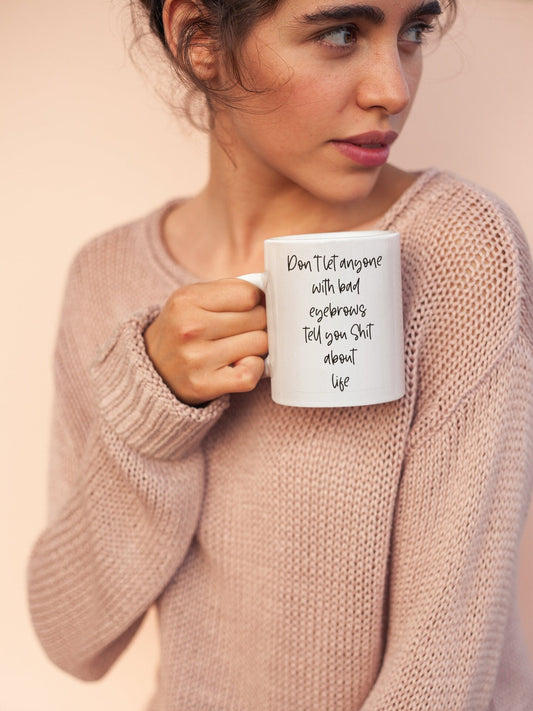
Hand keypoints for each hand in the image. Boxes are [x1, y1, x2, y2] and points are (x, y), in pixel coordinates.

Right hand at [144, 278, 267, 405]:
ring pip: (260, 344)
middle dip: (258, 324)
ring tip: (240, 347)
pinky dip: (254, 369)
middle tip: (244, 330)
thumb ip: (231, 289)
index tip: (249, 309)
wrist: (152, 368)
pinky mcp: (203, 384)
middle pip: (258, 318)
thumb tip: (272, 292)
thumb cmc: (184, 329)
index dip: (256, 301)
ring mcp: (196, 358)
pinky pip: (250, 374)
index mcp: (187, 300)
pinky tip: (242, 364)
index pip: (249, 294)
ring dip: (257, 347)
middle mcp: (190, 328)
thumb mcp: (194, 299)